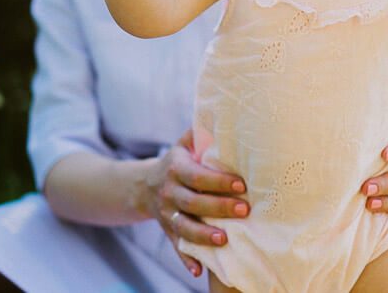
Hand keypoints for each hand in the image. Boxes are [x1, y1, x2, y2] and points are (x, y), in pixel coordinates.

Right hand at [143, 129, 249, 278]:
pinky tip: (199, 271)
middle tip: (245, 210)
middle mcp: (169, 193)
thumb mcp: (184, 144)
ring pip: (184, 227)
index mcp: (175, 168)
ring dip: (204, 235)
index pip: (198, 176)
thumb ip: (200, 134)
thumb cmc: (177, 161)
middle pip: (194, 202)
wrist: (143, 185)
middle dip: (219, 207)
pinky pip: (176, 247)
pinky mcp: (167, 231)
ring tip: (225, 241)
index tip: (242, 184)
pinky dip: (186, 259)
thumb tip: (228, 116)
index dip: (219, 181)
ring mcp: (166, 214)